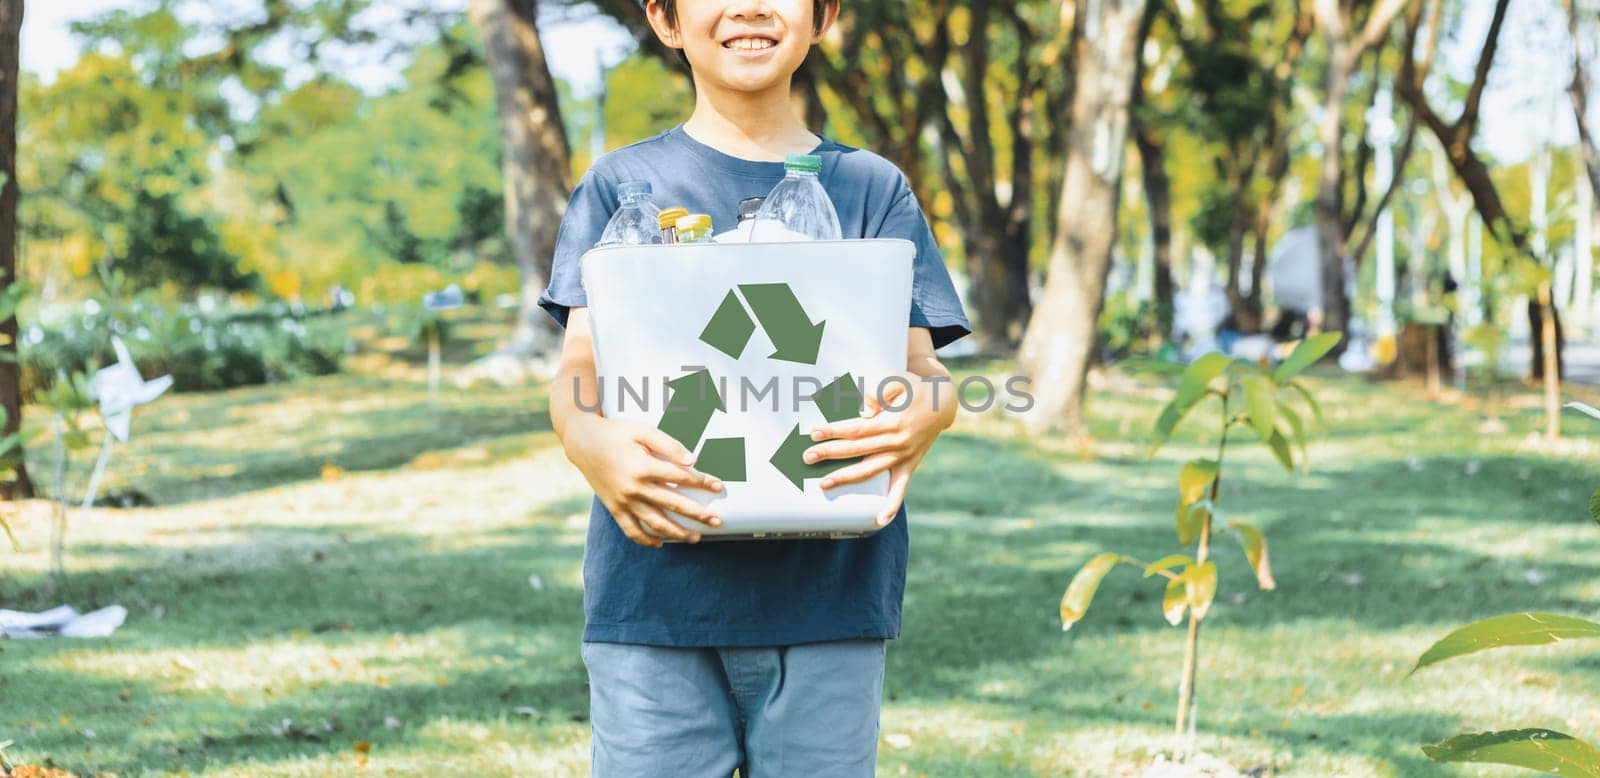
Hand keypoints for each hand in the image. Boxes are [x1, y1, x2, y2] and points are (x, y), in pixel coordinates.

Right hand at [562, 415, 724, 546]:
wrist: (583, 443)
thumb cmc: (617, 433)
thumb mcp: (643, 431)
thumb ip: (669, 445)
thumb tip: (692, 461)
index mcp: (644, 466)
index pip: (681, 477)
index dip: (702, 482)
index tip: (719, 486)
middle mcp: (634, 487)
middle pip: (673, 504)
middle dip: (697, 514)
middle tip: (717, 522)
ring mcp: (623, 501)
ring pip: (654, 523)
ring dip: (677, 533)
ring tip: (696, 538)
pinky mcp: (614, 508)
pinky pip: (631, 530)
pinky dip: (645, 540)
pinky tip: (660, 543)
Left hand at [803, 372, 953, 526]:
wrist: (942, 403)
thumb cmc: (914, 389)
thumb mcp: (899, 381)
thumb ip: (879, 393)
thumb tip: (863, 411)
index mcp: (892, 422)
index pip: (857, 429)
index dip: (835, 431)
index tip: (815, 433)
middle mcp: (897, 442)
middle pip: (858, 450)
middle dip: (831, 453)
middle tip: (807, 456)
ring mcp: (903, 456)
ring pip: (871, 470)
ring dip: (846, 478)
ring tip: (824, 483)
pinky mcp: (909, 465)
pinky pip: (900, 488)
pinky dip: (892, 505)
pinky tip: (879, 520)